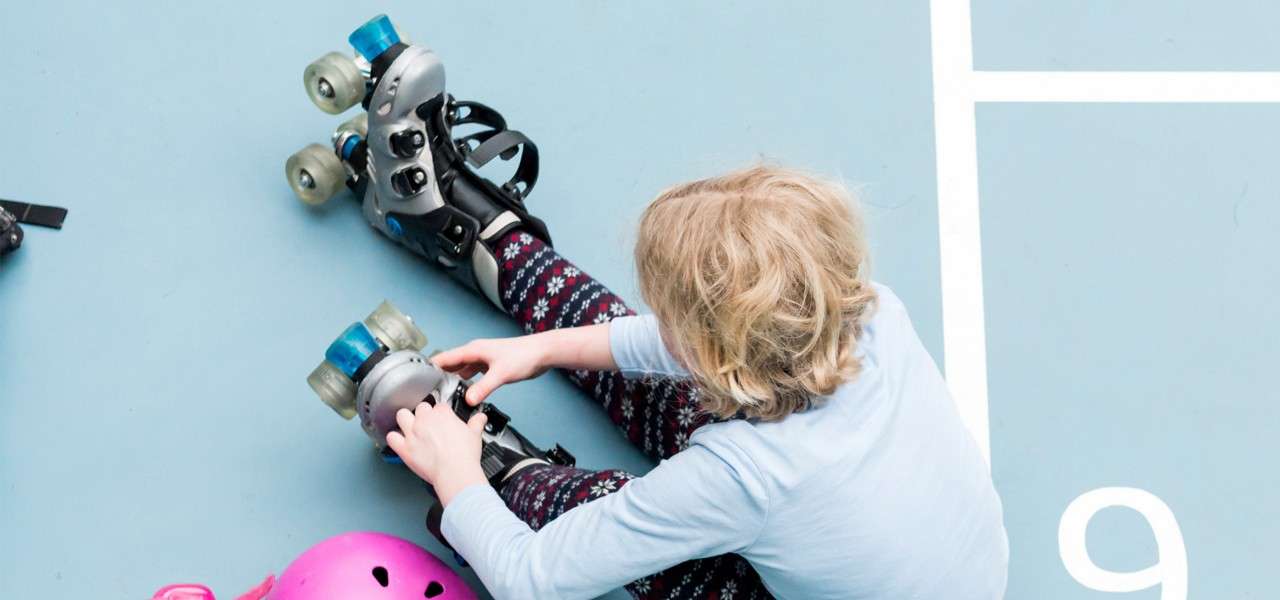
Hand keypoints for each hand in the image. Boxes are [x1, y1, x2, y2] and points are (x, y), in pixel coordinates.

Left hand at [385, 401, 488, 504]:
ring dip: (405, 420)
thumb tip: (480, 417)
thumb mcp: (475, 435)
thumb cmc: (464, 455)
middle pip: (420, 407)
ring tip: (411, 427)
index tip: (443, 420)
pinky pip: (391, 437)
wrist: (455, 472)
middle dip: (423, 414)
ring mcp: (413, 433)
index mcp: (442, 414)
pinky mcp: (404, 448)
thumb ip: (477, 422)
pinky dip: (394, 438)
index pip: (439, 406)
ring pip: (402, 415)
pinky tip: (399, 441)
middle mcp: (425, 420)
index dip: (441, 413)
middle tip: (429, 425)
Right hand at [431, 337, 551, 404]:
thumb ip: (483, 388)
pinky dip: (468, 382)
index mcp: (473, 350)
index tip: (418, 377)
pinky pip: (473, 374)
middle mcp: (476, 353)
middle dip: (441, 376)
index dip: (431, 367)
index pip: (445, 358)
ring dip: (455, 379)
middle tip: (429, 391)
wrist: (542, 353)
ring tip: (445, 393)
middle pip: (451, 364)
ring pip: (462, 370)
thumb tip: (469, 401)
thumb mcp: (501, 374)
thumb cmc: (524, 356)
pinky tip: (467, 391)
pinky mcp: (492, 366)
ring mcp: (484, 359)